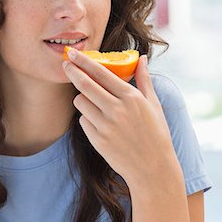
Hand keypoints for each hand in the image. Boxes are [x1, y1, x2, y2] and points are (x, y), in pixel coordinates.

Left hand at [63, 49, 180, 183]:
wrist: (152, 168)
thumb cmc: (155, 133)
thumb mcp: (154, 104)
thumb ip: (144, 79)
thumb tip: (142, 58)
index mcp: (131, 97)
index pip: (101, 72)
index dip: (83, 60)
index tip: (73, 53)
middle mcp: (117, 110)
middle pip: (84, 84)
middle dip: (71, 71)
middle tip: (65, 64)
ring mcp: (105, 126)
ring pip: (80, 102)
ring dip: (82, 98)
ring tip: (92, 101)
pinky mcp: (97, 140)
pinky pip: (83, 121)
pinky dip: (87, 118)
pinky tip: (99, 122)